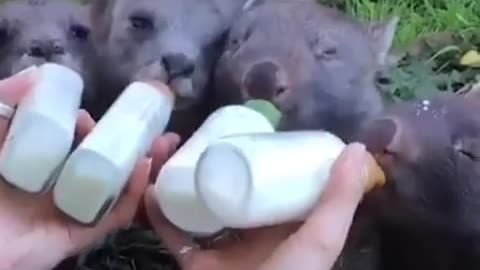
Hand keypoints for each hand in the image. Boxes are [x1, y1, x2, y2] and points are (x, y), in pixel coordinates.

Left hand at [0, 67, 180, 269]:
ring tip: (165, 143)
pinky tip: (144, 169)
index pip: (79, 139)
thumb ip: (5, 101)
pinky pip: (111, 216)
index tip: (122, 110)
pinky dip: (132, 195)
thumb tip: (39, 74)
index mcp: (37, 159)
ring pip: (115, 186)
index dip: (105, 124)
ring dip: (143, 165)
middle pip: (105, 161)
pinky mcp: (77, 234)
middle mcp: (58, 182)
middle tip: (158, 127)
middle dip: (135, 144)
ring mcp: (69, 208)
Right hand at [145, 142, 369, 269]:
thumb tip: (357, 147)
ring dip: (178, 177)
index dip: (256, 153)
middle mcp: (252, 233)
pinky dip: (160, 212)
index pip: (270, 181)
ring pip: (196, 204)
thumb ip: (339, 199)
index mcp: (283, 226)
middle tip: (189, 135)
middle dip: (205, 160)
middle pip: (227, 188)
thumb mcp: (322, 240)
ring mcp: (221, 247)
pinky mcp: (194, 263)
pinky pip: (174, 233)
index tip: (238, 127)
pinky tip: (151, 186)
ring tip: (166, 151)